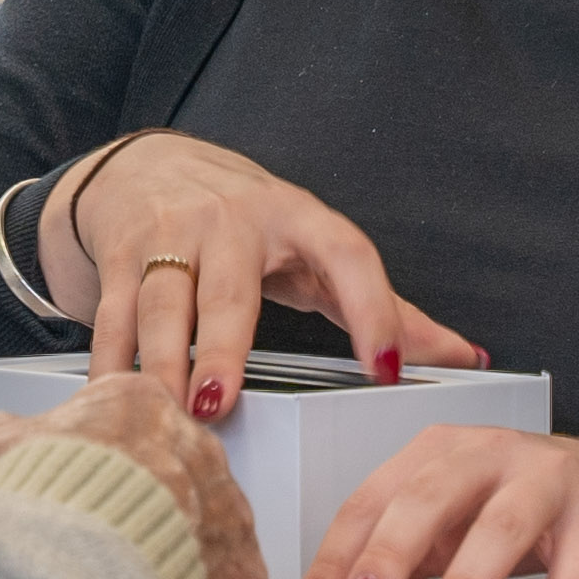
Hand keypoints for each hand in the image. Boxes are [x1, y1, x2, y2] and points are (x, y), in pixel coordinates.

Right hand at [0, 372, 269, 578]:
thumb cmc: (33, 516)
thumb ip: (0, 436)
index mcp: (139, 405)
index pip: (127, 419)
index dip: (93, 459)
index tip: (74, 487)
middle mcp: (197, 451)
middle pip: (170, 473)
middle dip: (137, 505)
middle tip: (92, 540)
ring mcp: (228, 515)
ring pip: (201, 529)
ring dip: (167, 553)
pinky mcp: (242, 577)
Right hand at [34, 132, 489, 421]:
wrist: (145, 166)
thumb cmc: (249, 222)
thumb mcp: (318, 250)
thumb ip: (386, 307)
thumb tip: (468, 356)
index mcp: (299, 218)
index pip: (347, 255)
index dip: (372, 309)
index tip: (389, 368)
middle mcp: (232, 220)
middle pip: (230, 287)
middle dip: (224, 345)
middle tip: (220, 402)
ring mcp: (170, 233)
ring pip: (162, 303)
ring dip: (160, 361)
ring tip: (167, 412)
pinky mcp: (120, 252)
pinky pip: (112, 313)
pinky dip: (110, 360)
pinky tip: (114, 401)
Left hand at [288, 423, 578, 578]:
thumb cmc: (544, 508)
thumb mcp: (465, 519)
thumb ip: (414, 554)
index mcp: (442, 453)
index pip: (372, 502)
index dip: (336, 559)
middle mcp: (491, 455)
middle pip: (426, 500)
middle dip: (385, 558)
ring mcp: (550, 482)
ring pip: (498, 530)